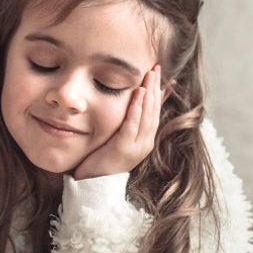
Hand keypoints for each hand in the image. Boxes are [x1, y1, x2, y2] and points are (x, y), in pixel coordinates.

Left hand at [73, 65, 161, 179]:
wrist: (92, 185)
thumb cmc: (102, 160)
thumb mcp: (117, 138)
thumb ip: (125, 122)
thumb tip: (130, 105)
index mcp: (145, 140)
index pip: (155, 112)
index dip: (158, 92)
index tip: (160, 74)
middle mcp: (145, 143)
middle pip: (154, 111)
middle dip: (156, 88)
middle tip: (156, 68)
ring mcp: (137, 147)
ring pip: (147, 116)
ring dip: (150, 94)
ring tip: (150, 75)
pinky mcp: (124, 149)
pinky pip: (133, 124)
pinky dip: (137, 108)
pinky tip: (139, 93)